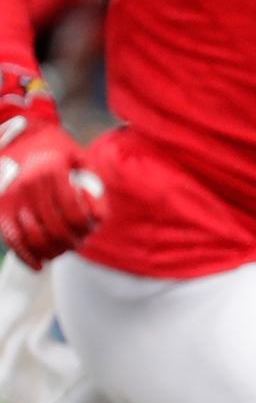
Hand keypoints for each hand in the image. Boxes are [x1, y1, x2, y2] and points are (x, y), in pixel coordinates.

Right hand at [0, 103, 104, 266]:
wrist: (18, 138)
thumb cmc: (55, 150)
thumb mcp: (79, 157)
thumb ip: (94, 186)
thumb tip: (97, 218)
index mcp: (51, 172)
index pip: (76, 215)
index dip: (87, 228)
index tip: (90, 229)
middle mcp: (29, 185)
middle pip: (57, 230)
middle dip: (73, 242)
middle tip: (78, 242)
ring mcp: (12, 198)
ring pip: (36, 239)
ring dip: (54, 251)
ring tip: (63, 250)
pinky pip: (12, 239)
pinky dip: (26, 257)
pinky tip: (39, 265)